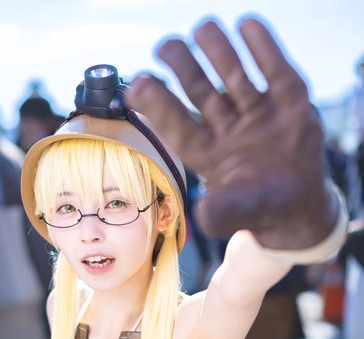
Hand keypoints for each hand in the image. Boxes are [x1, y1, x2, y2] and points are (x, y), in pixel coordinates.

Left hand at [127, 18, 337, 249]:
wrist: (300, 204)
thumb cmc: (261, 206)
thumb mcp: (243, 211)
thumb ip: (223, 212)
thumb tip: (203, 214)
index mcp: (207, 153)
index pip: (178, 125)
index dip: (157, 105)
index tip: (138, 85)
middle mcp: (226, 127)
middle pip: (199, 91)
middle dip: (182, 67)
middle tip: (166, 47)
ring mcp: (257, 111)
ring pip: (233, 74)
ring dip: (218, 50)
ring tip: (204, 29)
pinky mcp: (289, 102)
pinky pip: (275, 70)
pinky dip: (263, 48)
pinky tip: (247, 25)